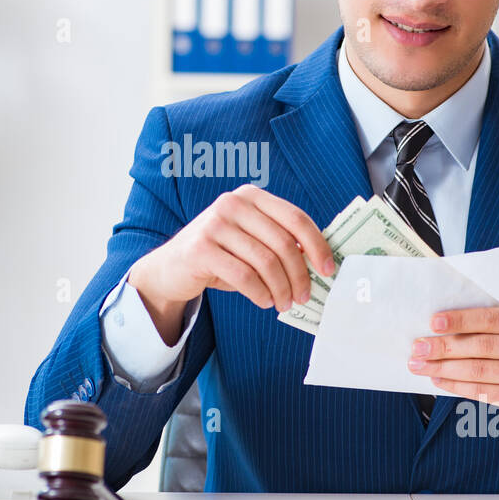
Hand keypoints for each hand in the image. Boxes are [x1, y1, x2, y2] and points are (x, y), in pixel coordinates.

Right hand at [129, 185, 334, 343]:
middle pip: (283, 242)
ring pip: (265, 261)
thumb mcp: (250, 242)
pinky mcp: (201, 248)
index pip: (295, 218)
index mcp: (251, 196)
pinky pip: (244, 276)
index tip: (328, 270)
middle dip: (300, 275)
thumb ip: (279, 242)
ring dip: (281, 288)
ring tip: (284, 303)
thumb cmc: (220, 257)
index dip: (317, 245)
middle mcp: (233, 203)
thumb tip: (319, 262)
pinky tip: (264, 301)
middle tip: (304, 296)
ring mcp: (215, 224)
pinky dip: (260, 294)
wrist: (171, 269)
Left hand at [406, 307, 498, 439]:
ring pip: (479, 370)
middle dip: (444, 346)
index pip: (493, 319)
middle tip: (418, 347)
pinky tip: (438, 379)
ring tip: (420, 364)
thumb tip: (443, 328)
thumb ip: (497, 326)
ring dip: (443, 367)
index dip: (461, 320)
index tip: (433, 322)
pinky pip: (482, 391)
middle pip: (482, 346)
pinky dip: (456, 385)